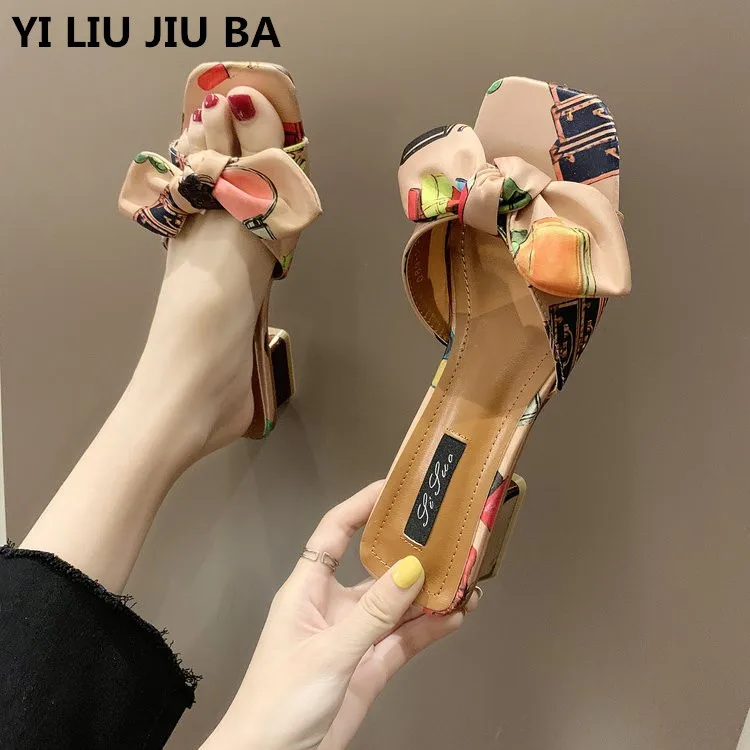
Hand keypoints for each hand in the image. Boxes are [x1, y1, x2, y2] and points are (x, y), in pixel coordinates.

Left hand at [201, 481, 479, 749]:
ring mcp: (355, 637)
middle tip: (448, 536)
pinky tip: (454, 615)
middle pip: (377, 568)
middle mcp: (333, 605)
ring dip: (429, 593)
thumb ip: (373, 613)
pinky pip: (405, 640)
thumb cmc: (277, 701)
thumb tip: (412, 569)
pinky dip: (430, 628)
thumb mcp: (328, 652)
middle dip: (411, 552)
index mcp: (308, 588)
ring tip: (465, 577)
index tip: (397, 489)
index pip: (335, 532)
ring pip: (397, 605)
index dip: (363, 506)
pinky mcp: (370, 667)